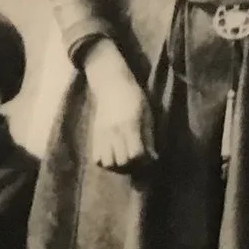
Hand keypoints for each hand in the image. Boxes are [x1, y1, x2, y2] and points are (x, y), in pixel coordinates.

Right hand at [82, 41, 155, 172]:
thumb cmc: (134, 97)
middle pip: (122, 162)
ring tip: (123, 156)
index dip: (145, 160)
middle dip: (132, 164)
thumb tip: (154, 158)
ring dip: (117, 164)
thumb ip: (149, 137)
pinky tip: (113, 154)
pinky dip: (105, 161)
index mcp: (130, 125)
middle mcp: (114, 132)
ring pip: (107, 162)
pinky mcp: (94, 135)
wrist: (111, 84)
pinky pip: (96, 158)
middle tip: (137, 156)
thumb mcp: (147, 114)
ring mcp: (102, 134)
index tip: (149, 156)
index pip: (136, 154)